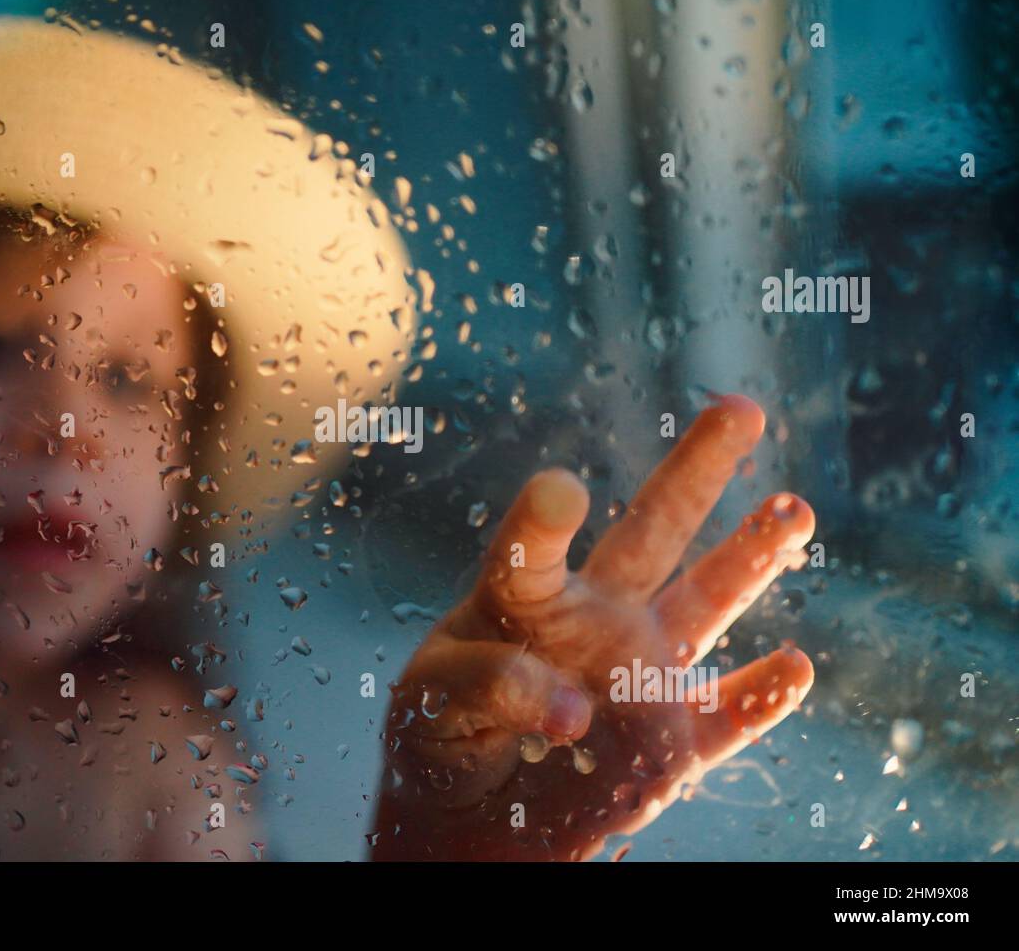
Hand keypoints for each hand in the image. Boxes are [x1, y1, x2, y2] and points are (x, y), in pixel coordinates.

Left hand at [373, 395, 815, 860]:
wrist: (469, 820)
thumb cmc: (438, 744)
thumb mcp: (432, 708)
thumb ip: (489, 686)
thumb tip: (574, 705)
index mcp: (525, 602)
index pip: (532, 550)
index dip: (543, 521)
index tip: (559, 494)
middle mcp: (594, 621)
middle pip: (653, 531)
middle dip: (697, 470)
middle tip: (740, 408)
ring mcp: (640, 677)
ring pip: (707, 604)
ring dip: (751, 558)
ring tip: (794, 508)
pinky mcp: (671, 747)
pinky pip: (727, 719)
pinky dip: (762, 699)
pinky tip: (795, 667)